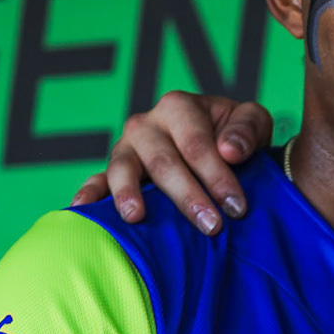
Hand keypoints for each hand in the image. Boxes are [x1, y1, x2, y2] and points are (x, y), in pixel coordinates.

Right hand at [69, 91, 273, 234]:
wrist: (219, 146)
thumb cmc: (234, 135)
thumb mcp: (251, 122)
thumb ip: (246, 130)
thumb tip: (229, 151)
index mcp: (179, 107)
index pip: (196, 145)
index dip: (217, 176)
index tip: (237, 207)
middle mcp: (146, 124)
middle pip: (163, 162)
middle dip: (187, 196)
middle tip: (210, 226)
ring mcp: (126, 148)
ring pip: (123, 168)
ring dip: (130, 194)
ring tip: (137, 217)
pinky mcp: (114, 171)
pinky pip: (97, 180)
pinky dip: (88, 192)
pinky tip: (82, 209)